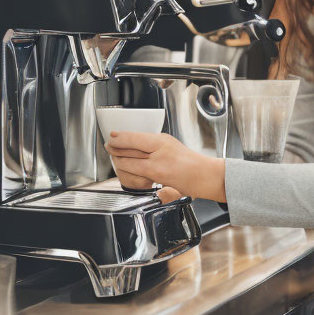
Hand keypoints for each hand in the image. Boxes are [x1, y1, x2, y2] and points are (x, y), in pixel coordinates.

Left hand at [105, 132, 225, 201]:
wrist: (204, 175)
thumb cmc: (189, 161)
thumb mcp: (169, 145)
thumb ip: (151, 145)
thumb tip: (131, 142)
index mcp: (162, 140)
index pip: (134, 137)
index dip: (119, 137)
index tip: (112, 135)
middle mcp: (159, 151)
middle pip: (129, 149)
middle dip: (115, 149)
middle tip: (109, 147)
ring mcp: (158, 166)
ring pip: (129, 163)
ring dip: (119, 162)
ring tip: (116, 158)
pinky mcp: (157, 179)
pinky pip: (136, 175)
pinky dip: (128, 173)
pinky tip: (126, 170)